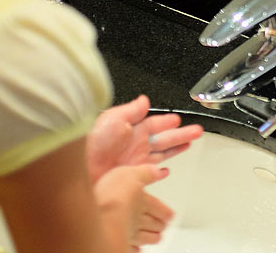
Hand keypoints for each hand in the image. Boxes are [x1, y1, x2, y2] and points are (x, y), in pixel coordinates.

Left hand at [87, 95, 202, 183]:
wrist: (78, 170)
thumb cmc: (91, 142)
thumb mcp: (113, 119)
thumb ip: (131, 110)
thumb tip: (144, 99)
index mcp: (132, 129)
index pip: (156, 123)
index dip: (168, 121)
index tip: (179, 119)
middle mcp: (135, 144)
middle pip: (165, 138)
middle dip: (181, 134)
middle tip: (197, 131)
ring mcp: (134, 161)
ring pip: (162, 154)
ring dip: (176, 150)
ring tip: (188, 145)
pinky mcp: (132, 176)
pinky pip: (151, 173)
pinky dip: (159, 172)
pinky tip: (165, 171)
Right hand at [94, 164, 172, 251]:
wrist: (98, 214)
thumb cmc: (113, 194)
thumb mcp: (130, 174)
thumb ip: (146, 173)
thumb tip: (160, 171)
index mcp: (143, 201)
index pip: (158, 207)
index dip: (165, 211)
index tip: (171, 215)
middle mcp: (138, 218)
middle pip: (153, 224)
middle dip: (160, 225)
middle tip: (164, 226)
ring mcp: (128, 231)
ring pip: (144, 237)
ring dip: (152, 238)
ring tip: (157, 238)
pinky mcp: (118, 240)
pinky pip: (130, 247)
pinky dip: (136, 248)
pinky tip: (138, 249)